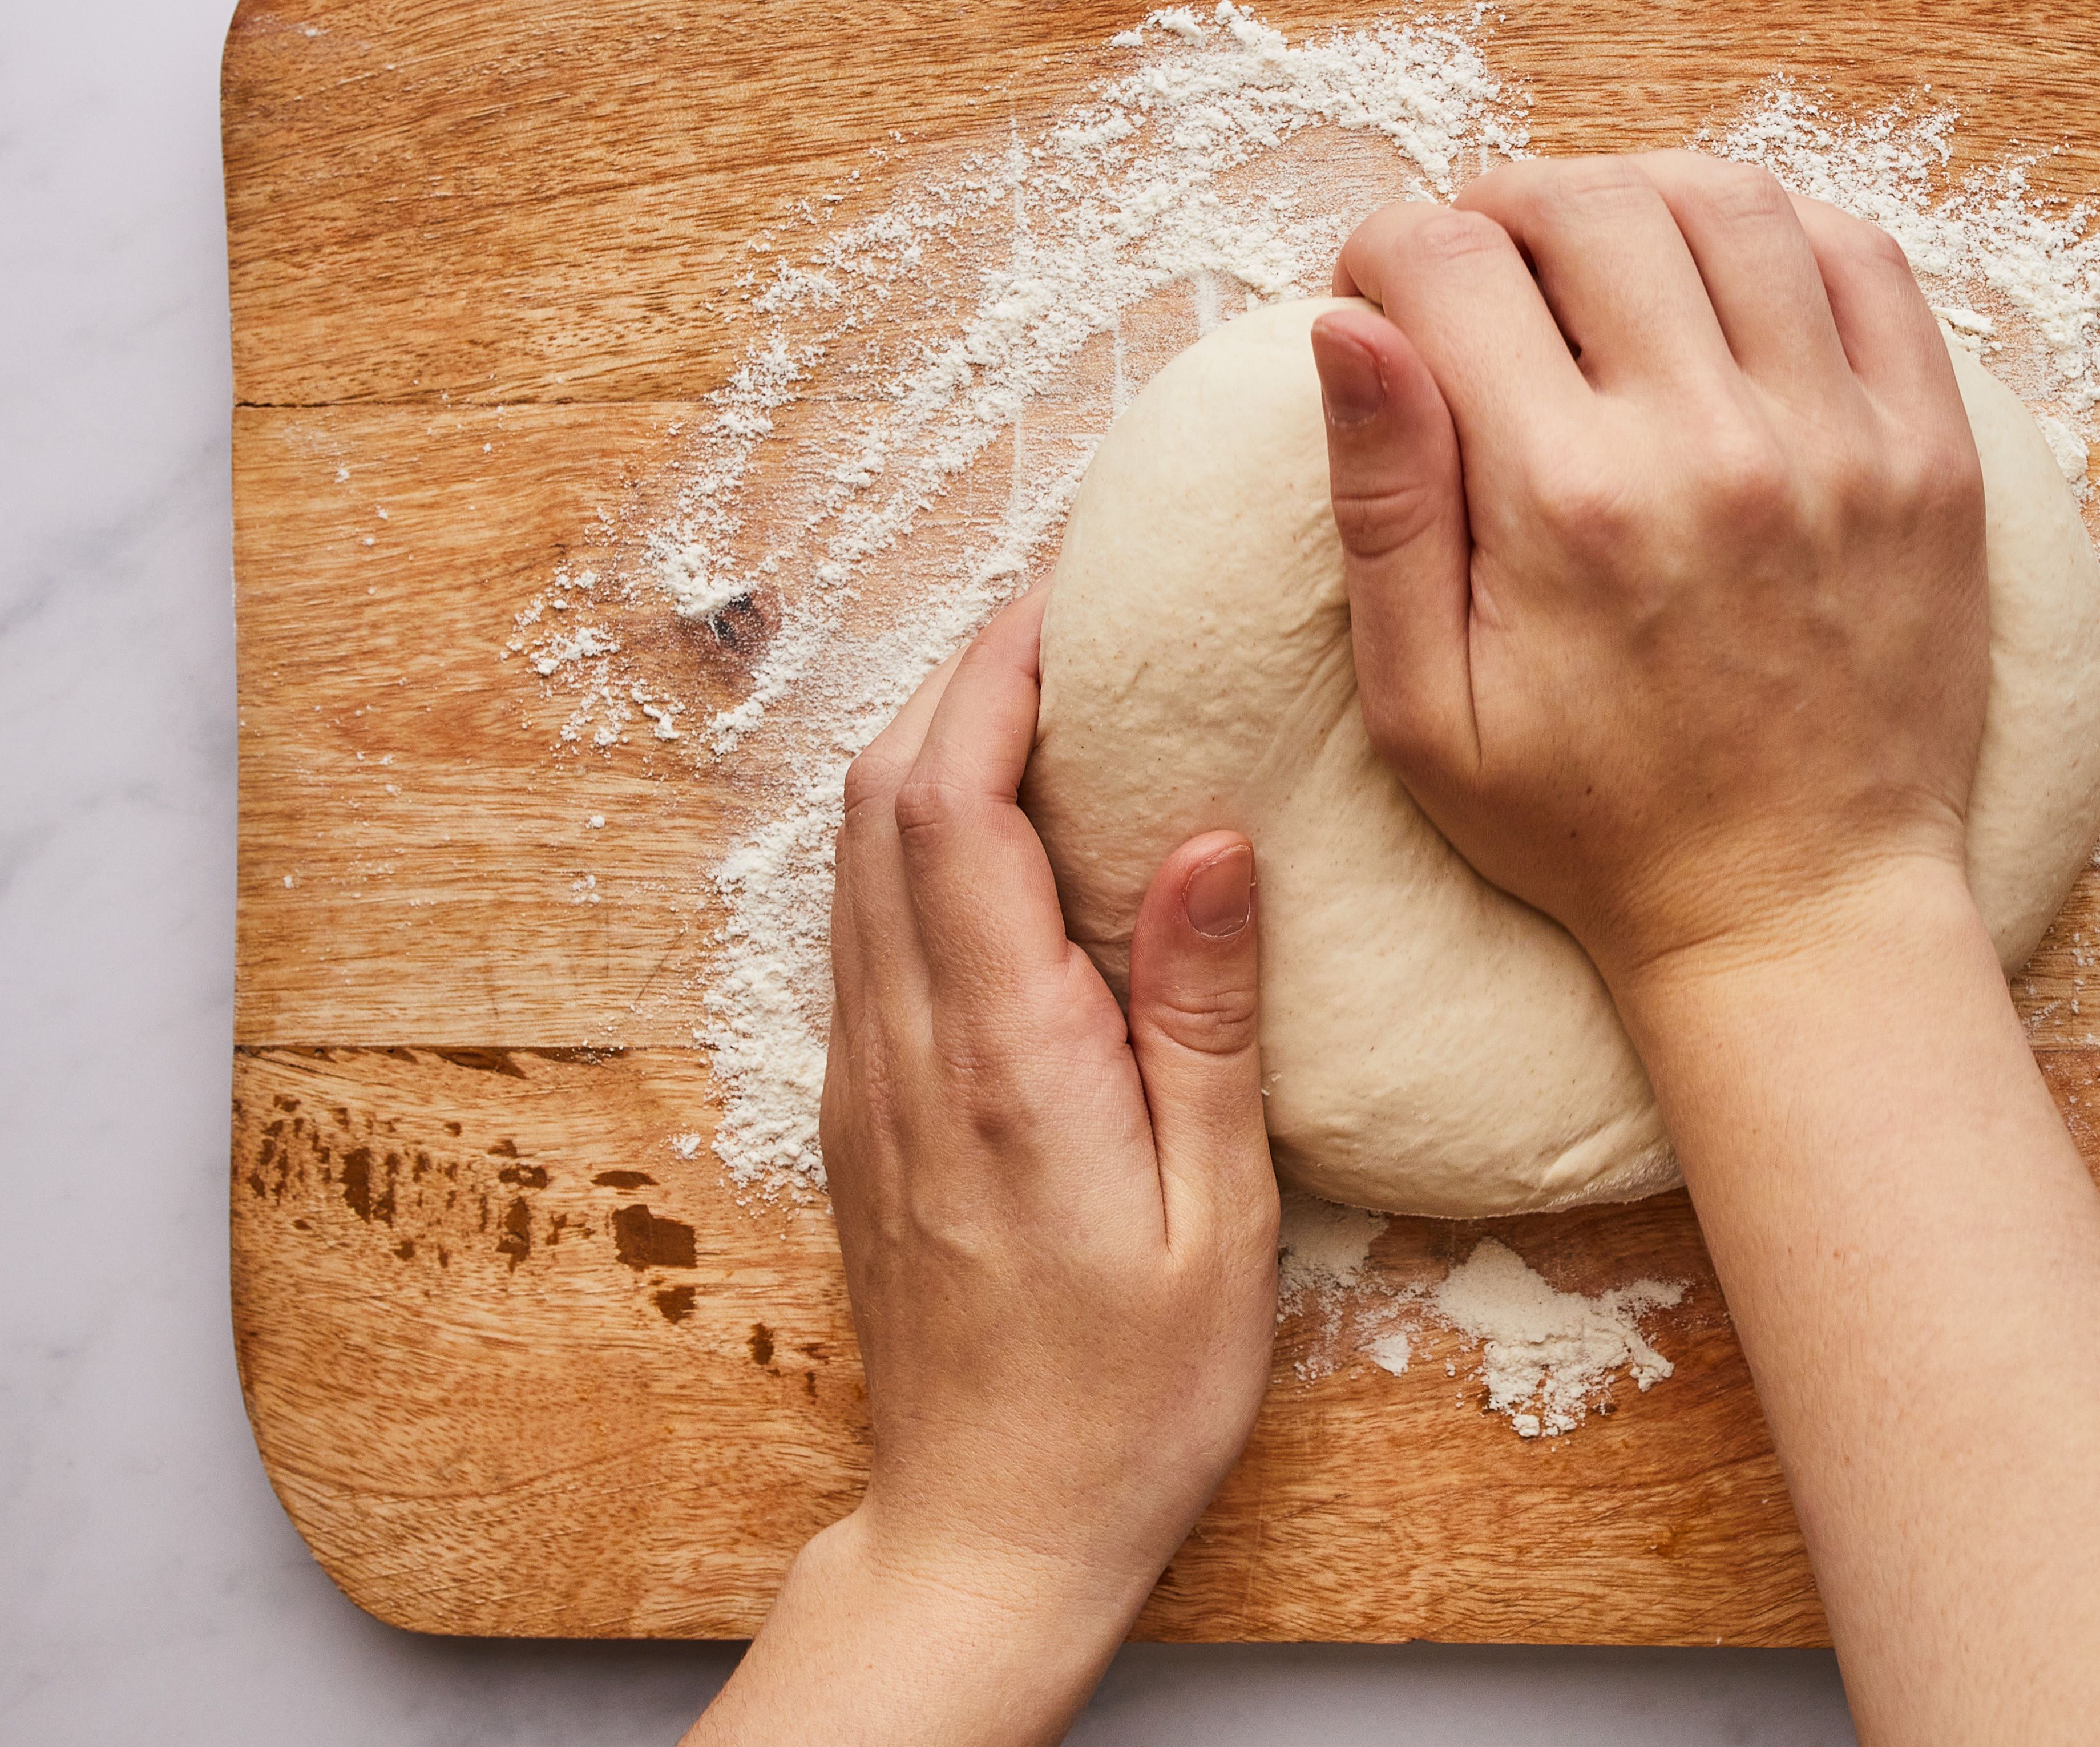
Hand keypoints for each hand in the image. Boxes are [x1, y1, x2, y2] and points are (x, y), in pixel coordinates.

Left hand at [689, 585, 1278, 1746]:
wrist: (989, 1528)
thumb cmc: (1128, 1394)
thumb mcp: (1217, 1215)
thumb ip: (1202, 1020)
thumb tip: (1204, 840)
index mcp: (1005, 1060)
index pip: (952, 806)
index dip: (997, 675)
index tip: (1069, 600)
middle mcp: (907, 1049)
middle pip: (881, 800)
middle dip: (961, 677)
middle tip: (1065, 616)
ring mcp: (867, 1078)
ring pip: (855, 855)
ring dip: (930, 746)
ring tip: (1038, 691)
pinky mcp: (863, 1110)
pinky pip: (865, 923)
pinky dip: (918, 834)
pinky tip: (999, 832)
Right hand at [1314, 153, 1990, 991]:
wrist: (1793, 909)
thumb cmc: (1589, 826)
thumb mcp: (1423, 706)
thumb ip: (1382, 502)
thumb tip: (1347, 325)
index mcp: (1564, 501)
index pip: (1449, 263)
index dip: (1387, 256)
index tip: (1383, 303)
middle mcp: (1709, 444)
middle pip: (1587, 201)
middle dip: (1503, 208)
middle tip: (1485, 277)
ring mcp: (1838, 439)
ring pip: (1727, 200)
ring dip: (1637, 198)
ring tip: (1602, 264)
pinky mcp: (1930, 453)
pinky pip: (1864, 260)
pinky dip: (1781, 229)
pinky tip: (1727, 280)